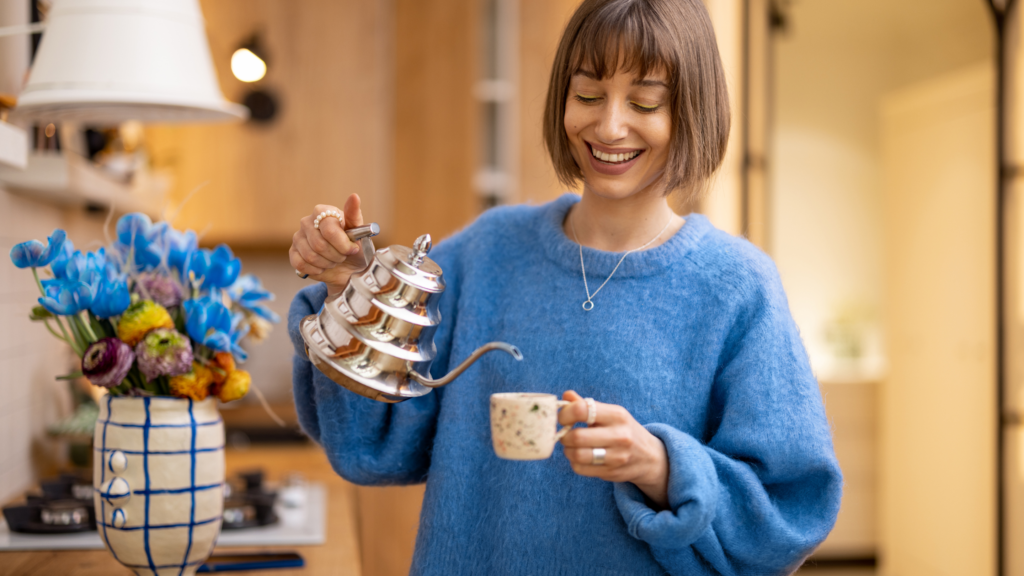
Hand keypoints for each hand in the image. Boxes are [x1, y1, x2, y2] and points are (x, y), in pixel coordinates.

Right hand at [289, 194, 368, 295]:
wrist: (349, 268)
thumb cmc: (355, 248)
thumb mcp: (360, 232)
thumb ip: (354, 215)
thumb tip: (354, 196)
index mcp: (323, 212)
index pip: (328, 229)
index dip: (342, 244)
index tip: (352, 249)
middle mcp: (307, 222)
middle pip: (319, 244)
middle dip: (336, 255)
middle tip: (343, 256)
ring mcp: (298, 237)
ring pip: (310, 256)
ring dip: (327, 263)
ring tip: (334, 260)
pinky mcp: (293, 252)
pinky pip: (301, 264)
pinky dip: (316, 270)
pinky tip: (323, 267)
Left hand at [559, 390, 669, 508]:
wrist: (649, 457)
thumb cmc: (623, 430)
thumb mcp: (611, 414)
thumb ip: (587, 405)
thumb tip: (566, 396)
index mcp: (617, 415)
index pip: (582, 410)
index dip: (565, 414)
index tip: (563, 418)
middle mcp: (619, 435)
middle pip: (577, 436)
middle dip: (564, 436)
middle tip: (565, 434)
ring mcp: (617, 456)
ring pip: (577, 455)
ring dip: (568, 451)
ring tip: (571, 446)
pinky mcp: (611, 472)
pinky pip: (580, 469)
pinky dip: (574, 463)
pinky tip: (580, 458)